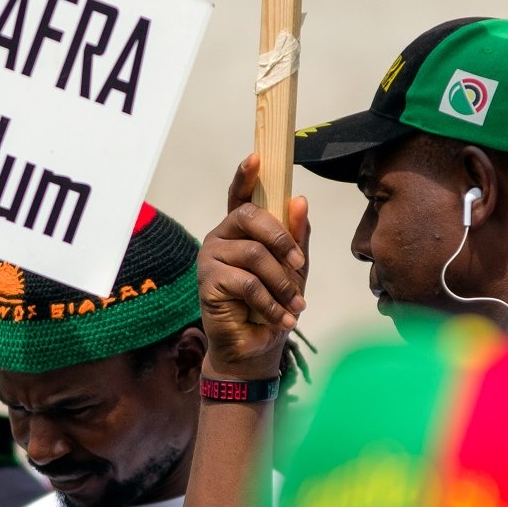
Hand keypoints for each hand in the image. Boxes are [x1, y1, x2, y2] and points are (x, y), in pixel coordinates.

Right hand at [197, 155, 309, 380]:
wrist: (255, 349)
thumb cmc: (273, 304)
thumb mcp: (294, 269)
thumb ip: (296, 237)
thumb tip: (299, 200)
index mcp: (241, 230)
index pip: (240, 195)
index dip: (246, 175)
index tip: (256, 157)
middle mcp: (222, 237)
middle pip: (251, 216)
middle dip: (282, 240)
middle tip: (300, 266)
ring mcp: (211, 257)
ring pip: (254, 254)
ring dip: (281, 283)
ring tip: (294, 307)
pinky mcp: (207, 282)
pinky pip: (246, 282)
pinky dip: (269, 302)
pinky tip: (279, 318)